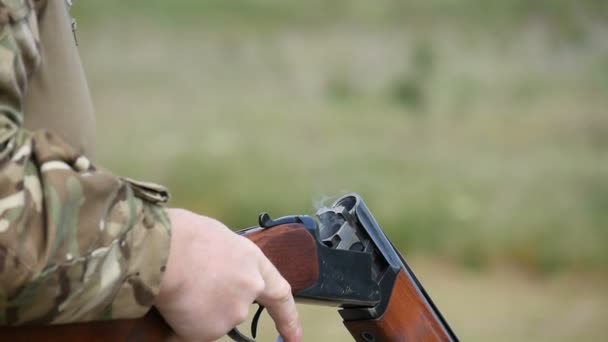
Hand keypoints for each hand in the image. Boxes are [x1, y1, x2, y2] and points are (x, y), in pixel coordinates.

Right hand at [155, 209, 302, 341]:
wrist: (164, 251)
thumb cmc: (183, 234)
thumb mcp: (215, 238)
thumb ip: (225, 260)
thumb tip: (213, 269)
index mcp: (253, 261)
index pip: (279, 293)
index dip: (287, 317)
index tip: (295, 337)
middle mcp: (250, 288)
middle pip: (236, 307)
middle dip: (218, 306)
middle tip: (197, 297)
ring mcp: (232, 313)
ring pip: (211, 320)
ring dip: (195, 310)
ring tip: (175, 286)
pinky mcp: (209, 331)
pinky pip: (190, 332)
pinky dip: (180, 323)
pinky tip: (169, 304)